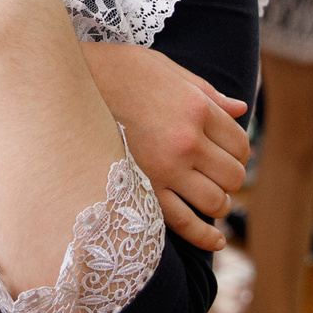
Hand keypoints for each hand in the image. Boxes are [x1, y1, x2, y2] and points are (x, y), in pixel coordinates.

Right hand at [81, 41, 249, 250]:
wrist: (70, 84)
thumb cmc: (118, 71)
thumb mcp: (167, 70)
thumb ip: (207, 92)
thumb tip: (242, 109)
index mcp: (196, 108)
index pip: (240, 143)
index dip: (239, 152)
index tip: (227, 153)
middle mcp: (187, 140)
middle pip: (233, 175)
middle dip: (230, 178)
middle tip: (216, 175)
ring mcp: (165, 168)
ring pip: (214, 201)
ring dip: (218, 204)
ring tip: (210, 198)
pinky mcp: (143, 188)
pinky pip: (183, 222)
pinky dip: (204, 236)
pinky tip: (216, 242)